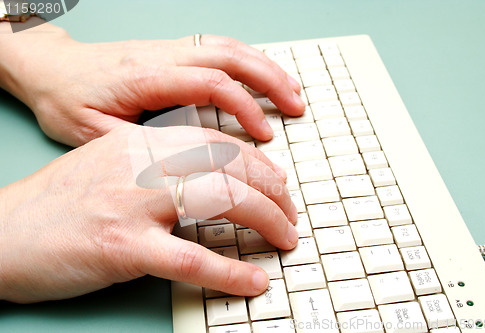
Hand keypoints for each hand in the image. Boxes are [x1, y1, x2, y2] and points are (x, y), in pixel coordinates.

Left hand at [0, 21, 303, 146]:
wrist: (49, 68)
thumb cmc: (67, 100)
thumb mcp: (92, 134)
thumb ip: (137, 147)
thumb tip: (179, 167)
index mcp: (145, 78)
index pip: (210, 84)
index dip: (244, 108)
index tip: (264, 135)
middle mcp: (162, 57)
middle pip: (229, 57)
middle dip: (269, 81)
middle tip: (296, 107)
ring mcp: (167, 51)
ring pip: (228, 48)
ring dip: (264, 67)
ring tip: (291, 91)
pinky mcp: (170, 54)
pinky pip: (217, 49)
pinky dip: (247, 62)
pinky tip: (261, 77)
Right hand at [0, 124, 297, 302]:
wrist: (5, 232)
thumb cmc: (60, 202)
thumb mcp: (111, 163)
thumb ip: (158, 164)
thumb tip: (212, 179)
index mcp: (139, 142)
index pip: (215, 142)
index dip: (257, 162)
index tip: (278, 182)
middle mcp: (139, 164)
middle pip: (227, 167)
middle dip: (272, 191)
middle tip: (290, 215)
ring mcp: (131, 203)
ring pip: (220, 201)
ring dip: (265, 221)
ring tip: (285, 239)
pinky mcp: (122, 248)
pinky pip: (190, 258)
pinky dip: (229, 272)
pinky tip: (253, 282)